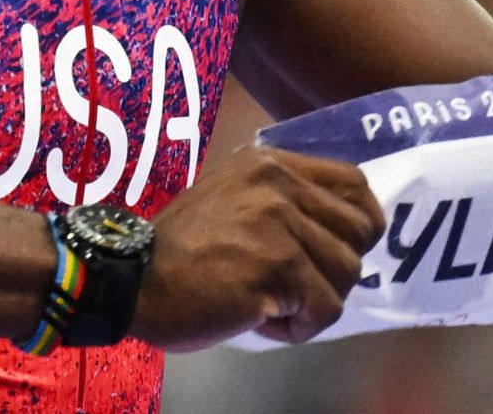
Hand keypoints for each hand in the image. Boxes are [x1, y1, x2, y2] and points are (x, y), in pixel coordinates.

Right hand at [130, 146, 385, 350]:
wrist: (130, 279)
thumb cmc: (177, 248)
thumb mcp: (229, 196)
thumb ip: (278, 200)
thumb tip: (330, 231)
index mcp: (271, 164)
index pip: (353, 182)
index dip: (362, 219)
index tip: (345, 246)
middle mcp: (281, 184)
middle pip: (361, 230)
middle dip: (340, 267)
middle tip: (302, 286)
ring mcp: (282, 224)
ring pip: (349, 272)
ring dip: (317, 301)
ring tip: (275, 307)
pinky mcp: (280, 267)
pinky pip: (325, 308)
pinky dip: (300, 328)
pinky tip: (264, 321)